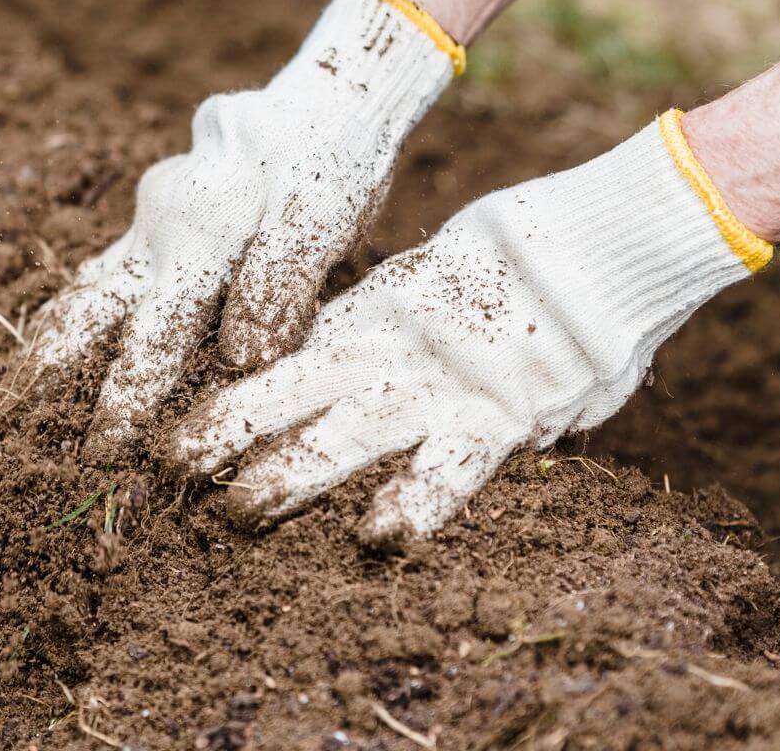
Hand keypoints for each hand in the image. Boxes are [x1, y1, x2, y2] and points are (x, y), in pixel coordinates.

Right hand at [31, 0, 461, 460]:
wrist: (320, 107)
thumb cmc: (332, 165)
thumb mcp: (323, 215)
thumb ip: (280, 282)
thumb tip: (240, 357)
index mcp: (198, 231)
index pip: (154, 333)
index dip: (128, 397)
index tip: (107, 451)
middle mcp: (156, 230)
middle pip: (87, 311)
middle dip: (54, 378)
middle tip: (22, 436)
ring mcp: (147, 226)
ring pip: (81, 294)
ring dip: (47, 351)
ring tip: (15, 408)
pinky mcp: (152, 229)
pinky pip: (101, 280)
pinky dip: (75, 325)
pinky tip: (58, 364)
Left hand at [165, 111, 771, 545]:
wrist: (609, 239)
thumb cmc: (529, 257)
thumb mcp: (446, 279)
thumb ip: (405, 326)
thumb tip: (366, 358)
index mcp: (376, 314)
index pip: (290, 360)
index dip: (235, 393)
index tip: (181, 422)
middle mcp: (392, 351)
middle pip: (292, 393)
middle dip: (231, 430)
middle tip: (170, 466)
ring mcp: (441, 386)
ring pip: (348, 432)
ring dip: (290, 472)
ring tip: (237, 510)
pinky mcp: (501, 417)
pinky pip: (449, 470)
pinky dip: (413, 504)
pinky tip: (375, 539)